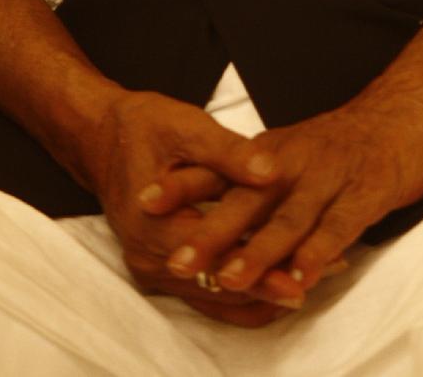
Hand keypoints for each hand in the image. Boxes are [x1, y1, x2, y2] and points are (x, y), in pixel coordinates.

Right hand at [85, 86, 301, 324]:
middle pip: (218, 286)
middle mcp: (149, 257)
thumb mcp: (187, 127)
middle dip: (269, 285)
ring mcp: (150, 268)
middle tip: (321, 279)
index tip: (305, 270)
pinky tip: (273, 280)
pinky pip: (203, 292)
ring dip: (258, 292)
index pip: (218, 258)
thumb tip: (271, 171)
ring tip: (308, 283)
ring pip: (213, 296)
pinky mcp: (158, 267)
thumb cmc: (144, 126)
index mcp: (153, 224)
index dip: (264, 266)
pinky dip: (239, 290)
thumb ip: (230, 154)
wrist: (101, 134)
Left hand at [139, 69, 422, 306]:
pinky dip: (319, 252)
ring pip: (288, 216)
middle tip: (177, 259)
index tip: (143, 201)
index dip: (184, 185)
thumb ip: (262, 180)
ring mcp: (331, 176)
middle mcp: (296, 161)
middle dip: (211, 231)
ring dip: (258, 249)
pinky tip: (302, 278)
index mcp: (275, 151)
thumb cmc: (350, 140)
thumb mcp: (297, 151)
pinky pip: (340, 225)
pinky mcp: (367, 190)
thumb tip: (220, 214)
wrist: (413, 107)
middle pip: (246, 199)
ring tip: (229, 277)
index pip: (220, 167)